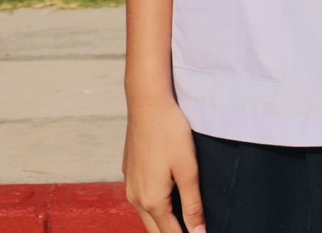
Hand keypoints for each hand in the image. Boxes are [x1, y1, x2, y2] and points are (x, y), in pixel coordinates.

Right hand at [123, 94, 205, 232]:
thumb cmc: (170, 131)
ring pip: (146, 216)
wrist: (147, 102)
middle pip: (155, 231)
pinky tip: (166, 199)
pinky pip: (141, 199)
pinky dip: (153, 207)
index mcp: (151, 200)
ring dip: (162, 223)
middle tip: (191, 230)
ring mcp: (130, 184)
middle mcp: (136, 197)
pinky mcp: (129, 171)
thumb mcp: (188, 169)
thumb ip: (192, 205)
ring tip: (181, 221)